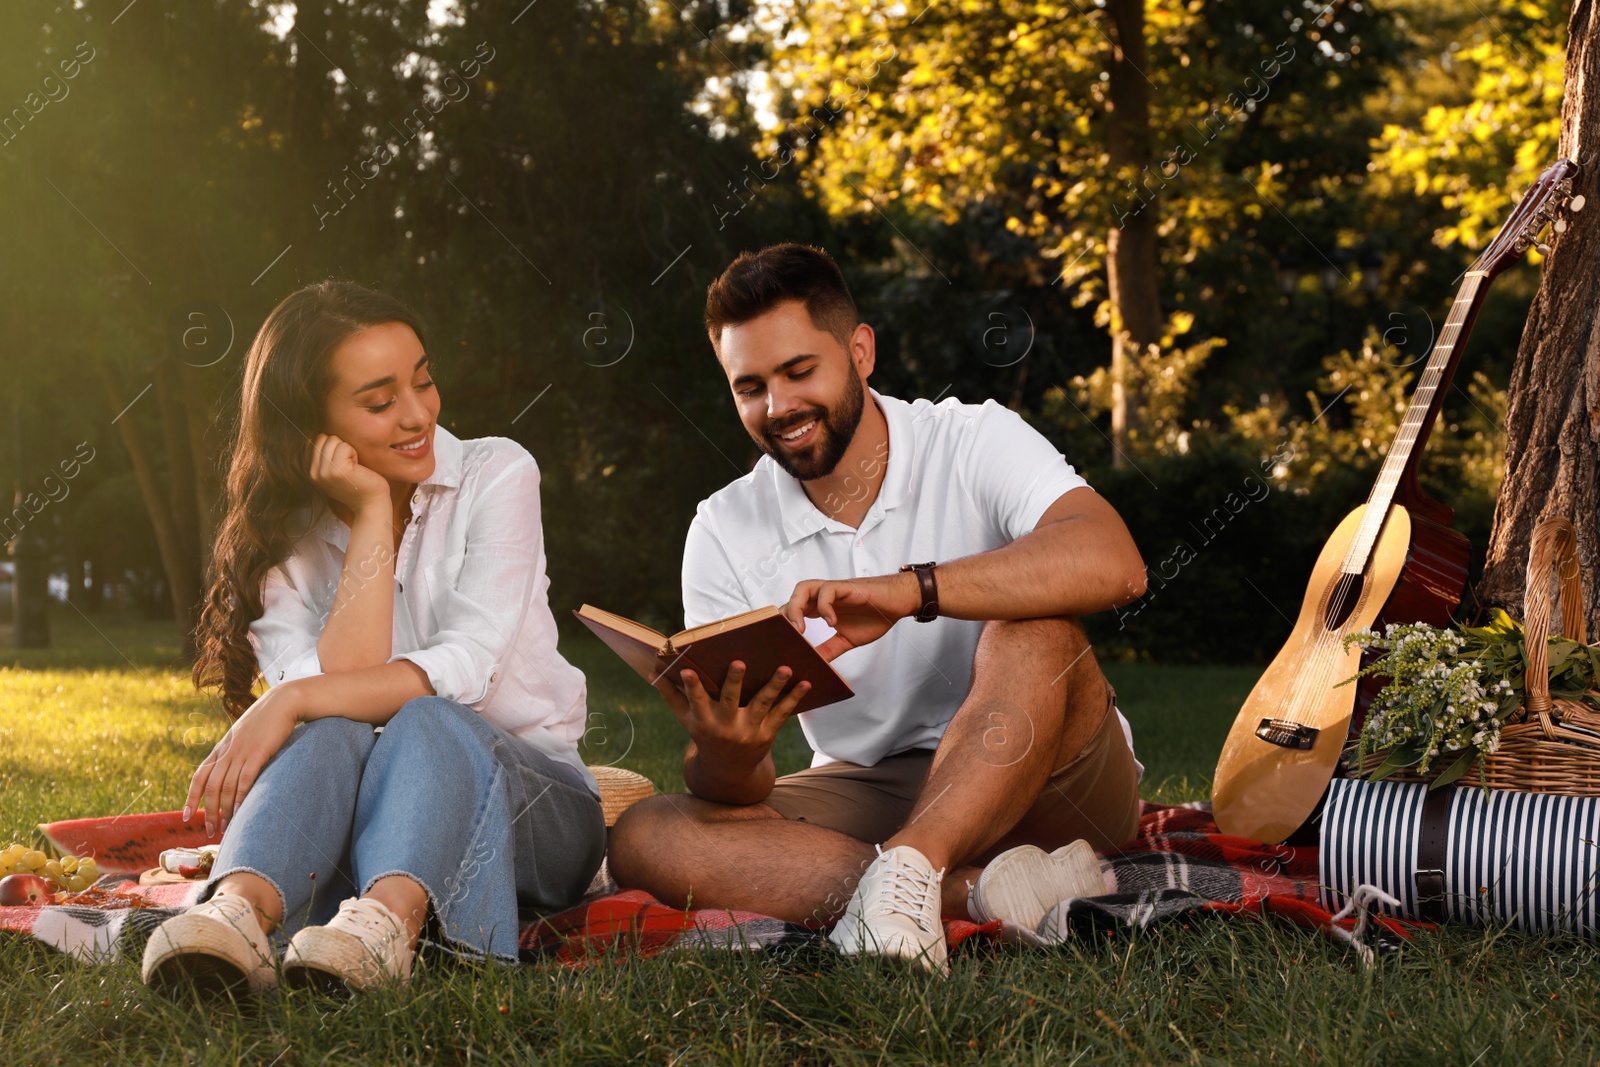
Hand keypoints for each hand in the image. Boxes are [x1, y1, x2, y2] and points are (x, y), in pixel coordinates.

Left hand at [184, 684, 300, 837]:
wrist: (283, 702)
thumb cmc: (266, 719)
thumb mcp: (244, 734)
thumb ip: (235, 750)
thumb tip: (232, 769)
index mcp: (222, 748)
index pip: (199, 776)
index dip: (191, 797)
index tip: (187, 816)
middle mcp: (227, 752)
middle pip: (211, 787)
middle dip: (209, 811)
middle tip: (211, 831)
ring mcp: (242, 752)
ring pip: (227, 786)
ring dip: (225, 809)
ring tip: (227, 826)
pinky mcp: (258, 753)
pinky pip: (245, 779)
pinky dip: (241, 797)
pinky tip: (242, 811)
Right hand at [309, 433, 389, 513]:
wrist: (371, 504)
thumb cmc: (358, 484)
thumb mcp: (334, 471)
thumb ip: (324, 456)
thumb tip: (318, 434)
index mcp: (310, 472)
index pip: (315, 441)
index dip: (333, 446)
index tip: (342, 463)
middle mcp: (313, 472)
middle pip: (323, 438)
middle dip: (340, 446)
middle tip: (349, 465)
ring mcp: (324, 472)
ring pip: (333, 439)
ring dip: (348, 449)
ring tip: (353, 467)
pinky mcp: (338, 470)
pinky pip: (345, 446)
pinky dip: (354, 453)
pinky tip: (357, 468)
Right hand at [653, 661, 810, 773]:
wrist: (728, 771)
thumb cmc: (704, 735)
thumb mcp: (687, 720)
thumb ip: (672, 695)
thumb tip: (653, 669)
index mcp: (703, 721)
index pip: (696, 701)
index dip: (691, 687)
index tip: (687, 671)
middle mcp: (725, 727)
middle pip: (730, 702)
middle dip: (734, 683)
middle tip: (739, 663)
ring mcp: (748, 731)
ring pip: (762, 705)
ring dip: (774, 686)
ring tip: (785, 668)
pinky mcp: (767, 734)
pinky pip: (782, 714)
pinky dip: (794, 698)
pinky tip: (806, 682)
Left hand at [782, 572, 921, 660]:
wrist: (899, 603)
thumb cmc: (874, 616)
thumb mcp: (846, 640)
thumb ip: (829, 650)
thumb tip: (813, 665)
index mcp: (819, 609)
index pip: (792, 611)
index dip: (782, 624)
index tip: (778, 644)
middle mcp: (822, 598)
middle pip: (792, 599)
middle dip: (783, 617)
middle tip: (785, 639)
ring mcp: (834, 591)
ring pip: (804, 589)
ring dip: (797, 608)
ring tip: (800, 629)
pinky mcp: (846, 587)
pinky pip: (827, 591)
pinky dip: (825, 607)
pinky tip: (831, 622)